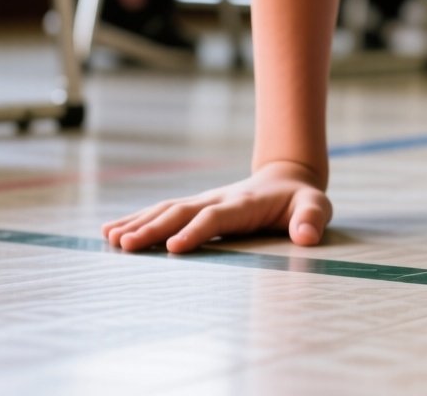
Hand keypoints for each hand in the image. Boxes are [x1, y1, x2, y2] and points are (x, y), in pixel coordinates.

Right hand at [101, 161, 331, 253]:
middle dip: (153, 229)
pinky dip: (136, 219)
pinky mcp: (194, 206)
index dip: (196, 231)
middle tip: (125, 246)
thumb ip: (312, 219)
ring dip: (138, 224)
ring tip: (110, 240)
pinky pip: (161, 211)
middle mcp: (217, 200)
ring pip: (165, 210)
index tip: (174, 248)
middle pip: (180, 213)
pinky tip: (110, 231)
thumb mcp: (316, 206)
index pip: (216, 218)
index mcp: (244, 204)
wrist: (287, 178)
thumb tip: (307, 236)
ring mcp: (203, 201)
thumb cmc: (301, 200)